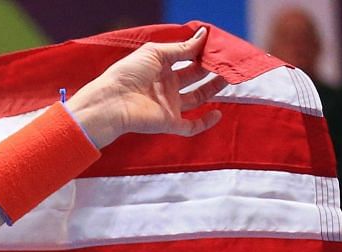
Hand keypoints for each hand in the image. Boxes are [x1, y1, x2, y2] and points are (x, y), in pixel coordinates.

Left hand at [66, 28, 226, 146]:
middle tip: (227, 59)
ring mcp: (168, 105)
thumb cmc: (127, 74)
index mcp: (161, 67)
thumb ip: (181, 48)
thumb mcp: (156, 53)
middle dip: (211, 67)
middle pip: (194, 76)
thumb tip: (203, 35)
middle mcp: (166, 86)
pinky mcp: (169, 122)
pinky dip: (205, 122)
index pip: (187, 58)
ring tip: (229, 76)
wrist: (111, 103)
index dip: (202, 52)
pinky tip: (218, 113)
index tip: (218, 45)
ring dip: (214, 88)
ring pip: (197, 97)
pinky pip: (191, 126)